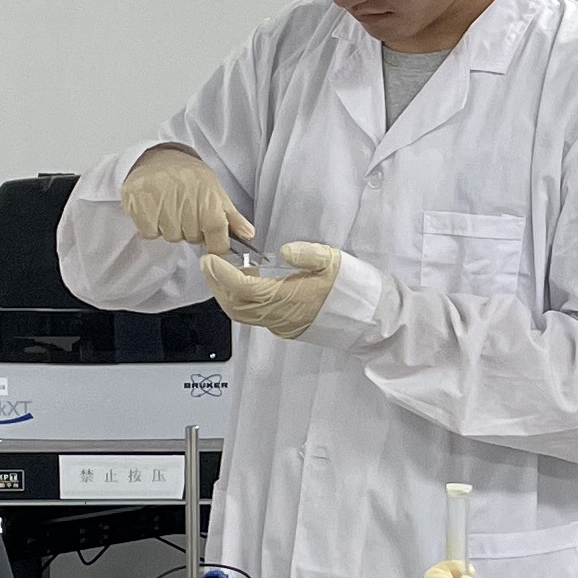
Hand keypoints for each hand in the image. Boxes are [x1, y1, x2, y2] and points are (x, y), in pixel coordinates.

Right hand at [121, 146, 250, 250]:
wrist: (156, 156)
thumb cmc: (188, 175)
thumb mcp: (214, 189)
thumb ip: (231, 216)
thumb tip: (248, 235)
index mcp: (207, 197)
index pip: (217, 235)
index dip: (216, 244)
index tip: (213, 241)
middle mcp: (185, 199)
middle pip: (191, 238)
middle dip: (189, 228)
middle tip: (185, 209)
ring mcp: (161, 202)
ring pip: (170, 237)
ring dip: (170, 227)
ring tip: (169, 205)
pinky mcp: (138, 204)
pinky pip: (150, 233)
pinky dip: (152, 225)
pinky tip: (154, 207)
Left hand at [204, 240, 344, 341]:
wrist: (370, 320)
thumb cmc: (354, 289)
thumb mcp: (335, 261)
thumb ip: (308, 254)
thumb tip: (284, 250)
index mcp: (290, 299)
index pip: (245, 289)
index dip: (223, 275)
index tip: (211, 260)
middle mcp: (282, 316)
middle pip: (236, 306)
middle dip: (217, 286)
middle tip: (207, 263)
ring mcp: (283, 325)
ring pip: (243, 315)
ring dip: (226, 295)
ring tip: (220, 273)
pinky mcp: (286, 327)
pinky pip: (254, 317)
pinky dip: (240, 301)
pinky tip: (244, 285)